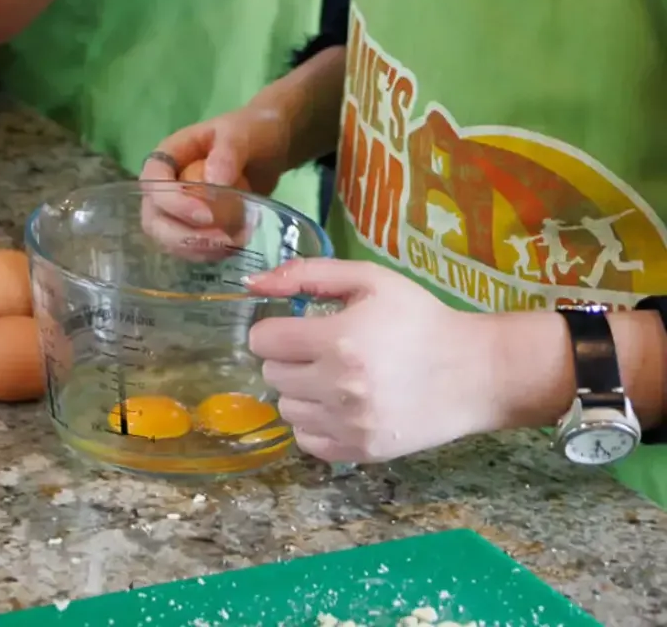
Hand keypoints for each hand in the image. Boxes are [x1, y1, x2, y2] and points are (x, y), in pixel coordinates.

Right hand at [137, 103, 293, 251]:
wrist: (270, 148)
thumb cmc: (251, 132)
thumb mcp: (240, 135)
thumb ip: (227, 153)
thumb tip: (213, 181)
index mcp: (169, 155)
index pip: (152, 181)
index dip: (172, 202)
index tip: (206, 216)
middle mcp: (167, 183)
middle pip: (153, 217)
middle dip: (181, 236)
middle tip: (220, 240)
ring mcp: (180, 207)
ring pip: (168, 238)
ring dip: (197, 249)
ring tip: (233, 244)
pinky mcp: (196, 225)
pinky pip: (191, 247)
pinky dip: (210, 253)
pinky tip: (236, 246)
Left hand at [246, 260, 504, 463]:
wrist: (475, 372)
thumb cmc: (419, 318)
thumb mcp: (367, 279)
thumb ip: (305, 275)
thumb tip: (252, 284)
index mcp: (339, 341)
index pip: (263, 341)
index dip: (274, 328)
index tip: (295, 326)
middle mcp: (340, 389)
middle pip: (273, 374)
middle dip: (287, 358)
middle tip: (317, 350)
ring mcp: (353, 426)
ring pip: (286, 409)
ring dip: (298, 391)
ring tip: (329, 376)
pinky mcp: (365, 452)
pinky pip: (308, 442)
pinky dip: (314, 423)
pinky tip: (337, 405)